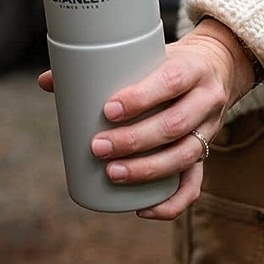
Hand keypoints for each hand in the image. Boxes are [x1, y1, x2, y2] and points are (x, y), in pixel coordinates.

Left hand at [38, 18, 256, 219]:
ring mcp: (210, 130)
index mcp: (192, 68)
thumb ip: (102, 67)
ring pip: (184, 156)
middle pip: (175, 125)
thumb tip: (47, 81)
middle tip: (98, 147)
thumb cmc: (167, 62)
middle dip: (134, 141)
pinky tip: (142, 209)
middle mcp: (207, 100)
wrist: (216, 68)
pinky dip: (170, 203)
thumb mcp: (146, 54)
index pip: (171, 82)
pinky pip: (195, 185)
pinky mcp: (207, 154)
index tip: (107, 110)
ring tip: (112, 174)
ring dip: (146, 170)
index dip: (140, 98)